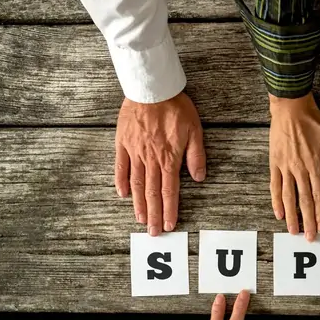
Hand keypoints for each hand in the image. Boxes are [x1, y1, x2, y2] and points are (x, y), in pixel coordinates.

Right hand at [115, 92, 205, 235]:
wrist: (151, 88)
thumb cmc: (176, 107)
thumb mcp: (195, 130)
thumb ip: (196, 156)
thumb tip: (199, 177)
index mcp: (169, 158)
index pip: (170, 190)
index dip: (169, 209)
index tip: (168, 224)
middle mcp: (150, 158)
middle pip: (152, 192)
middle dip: (153, 214)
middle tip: (152, 232)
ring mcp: (134, 151)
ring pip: (136, 183)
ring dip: (139, 203)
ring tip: (139, 219)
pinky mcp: (123, 142)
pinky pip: (120, 166)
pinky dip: (121, 181)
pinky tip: (123, 194)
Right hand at [269, 93, 319, 241]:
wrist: (290, 108)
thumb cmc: (314, 122)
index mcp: (316, 165)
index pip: (319, 196)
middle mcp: (300, 170)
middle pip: (304, 201)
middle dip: (307, 221)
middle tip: (310, 237)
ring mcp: (285, 167)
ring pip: (288, 197)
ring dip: (291, 216)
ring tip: (293, 231)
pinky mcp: (274, 163)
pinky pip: (274, 186)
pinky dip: (276, 201)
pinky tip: (279, 213)